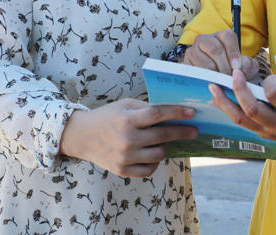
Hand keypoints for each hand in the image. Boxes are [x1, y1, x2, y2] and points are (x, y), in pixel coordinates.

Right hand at [59, 99, 196, 177]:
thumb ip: (146, 108)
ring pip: (159, 154)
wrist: (81, 136)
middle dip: (182, 132)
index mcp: (127, 119)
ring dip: (165, 147)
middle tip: (193, 131)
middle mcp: (127, 139)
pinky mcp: (123, 170)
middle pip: (163, 136)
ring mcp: (125, 157)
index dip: (177, 113)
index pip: (157, 114)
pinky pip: (149, 169)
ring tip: (165, 141)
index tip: (192, 113)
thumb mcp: (124, 105)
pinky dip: (155, 162)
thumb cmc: (107, 116)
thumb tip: (172, 112)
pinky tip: (154, 154)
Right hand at [183, 30, 259, 78]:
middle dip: (225, 67)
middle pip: (216, 50)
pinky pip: (195, 73)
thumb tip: (242, 66)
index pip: (228, 37)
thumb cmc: (231, 72)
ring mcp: (192, 51)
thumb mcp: (244, 68)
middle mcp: (204, 39)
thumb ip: (249, 66)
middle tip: (229, 80)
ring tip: (221, 84)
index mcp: (220, 36)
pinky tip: (211, 85)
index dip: (234, 52)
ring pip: (205, 63)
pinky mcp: (185, 64)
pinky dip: (205, 80)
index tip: (237, 68)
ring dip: (215, 75)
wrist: (215, 83)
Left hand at [207, 70, 275, 158]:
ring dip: (225, 103)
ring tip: (213, 87)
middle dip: (239, 90)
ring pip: (242, 120)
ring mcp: (271, 134)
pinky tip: (219, 100)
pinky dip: (229, 111)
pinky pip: (243, 124)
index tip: (273, 76)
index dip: (270, 81)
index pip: (274, 95)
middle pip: (253, 110)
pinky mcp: (264, 136)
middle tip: (233, 74)